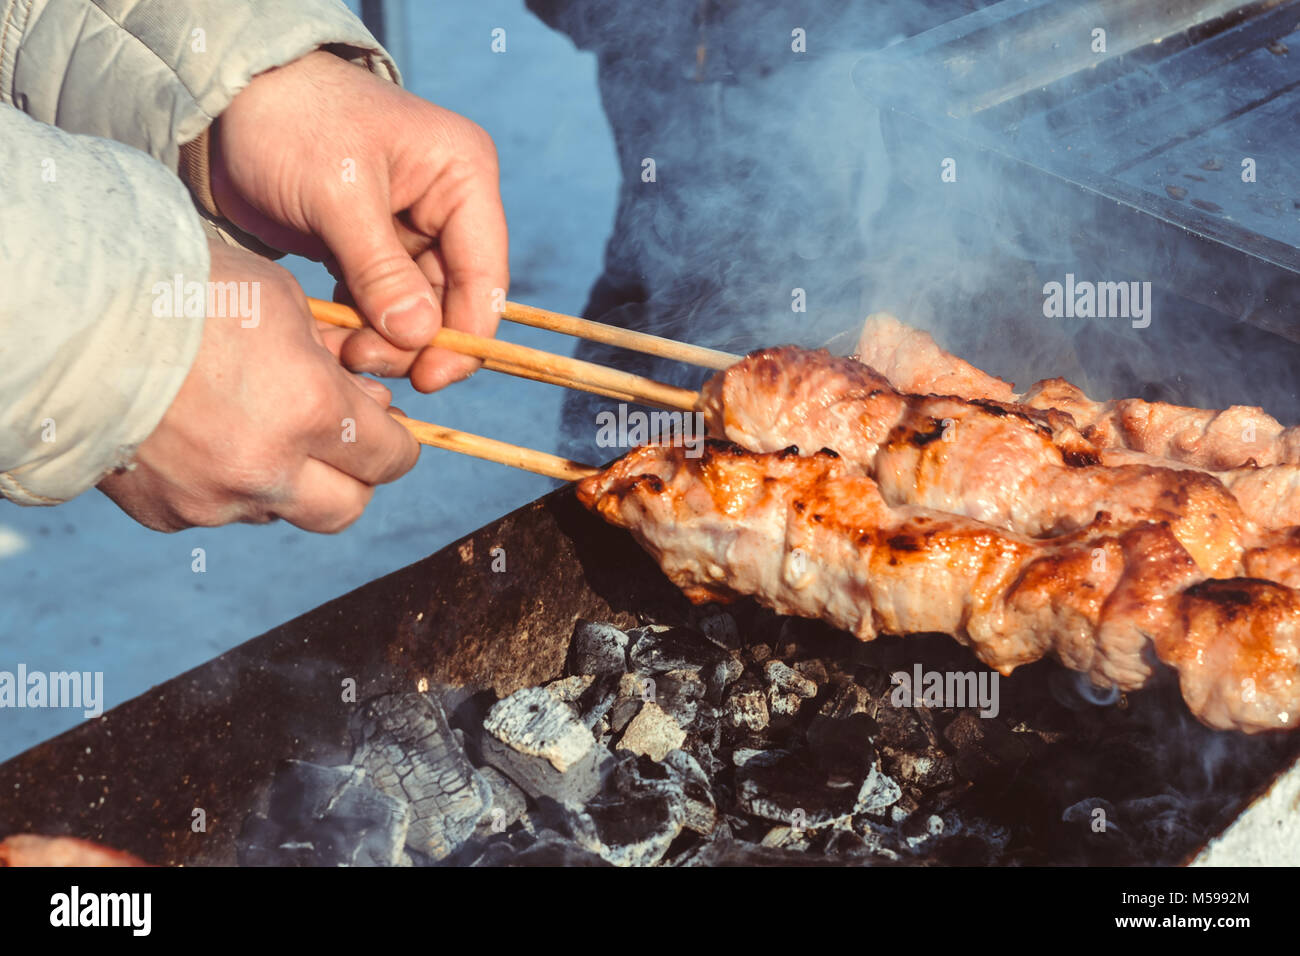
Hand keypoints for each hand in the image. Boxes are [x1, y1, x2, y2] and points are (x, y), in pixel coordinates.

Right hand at [98, 240, 418, 531]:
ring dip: (288, 479)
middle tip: (342, 446)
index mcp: (311, 410)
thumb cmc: (185, 290)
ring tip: (260, 426)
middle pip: (346, 508)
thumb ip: (335, 362)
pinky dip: (226, 483)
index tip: (390, 431)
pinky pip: (219, 510)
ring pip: (281, 509)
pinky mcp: (167, 514)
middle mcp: (269, 469)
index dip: (397, 444)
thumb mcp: (283, 303)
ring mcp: (214, 499)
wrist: (71, 320)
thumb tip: (367, 404)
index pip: (389, 458)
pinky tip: (204, 437)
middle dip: (355, 479)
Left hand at [210, 50, 508, 392]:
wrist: (225, 99)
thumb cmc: (288, 121)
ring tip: (339, 348)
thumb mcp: (337, 194)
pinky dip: (360, 327)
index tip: (428, 378)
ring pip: (415, 312)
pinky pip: (381, 305)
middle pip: (452, 302)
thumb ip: (380, 270)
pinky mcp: (373, 249)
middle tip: (360, 359)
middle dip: (412, 341)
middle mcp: (448, 206)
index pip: (484, 276)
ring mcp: (411, 231)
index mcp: (463, 177)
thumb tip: (419, 337)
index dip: (464, 335)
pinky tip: (332, 336)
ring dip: (383, 340)